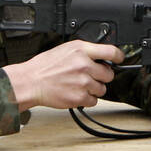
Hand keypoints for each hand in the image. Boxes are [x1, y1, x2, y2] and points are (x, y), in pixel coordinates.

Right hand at [3, 40, 123, 111]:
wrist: (31, 82)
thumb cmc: (45, 66)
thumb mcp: (66, 49)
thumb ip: (86, 52)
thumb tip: (102, 57)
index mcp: (81, 50)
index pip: (111, 51)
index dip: (118, 57)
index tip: (119, 60)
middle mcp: (84, 65)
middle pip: (109, 74)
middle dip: (102, 76)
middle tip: (89, 76)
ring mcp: (83, 82)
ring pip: (102, 89)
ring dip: (94, 89)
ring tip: (79, 85)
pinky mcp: (79, 97)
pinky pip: (94, 100)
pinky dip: (87, 99)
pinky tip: (76, 92)